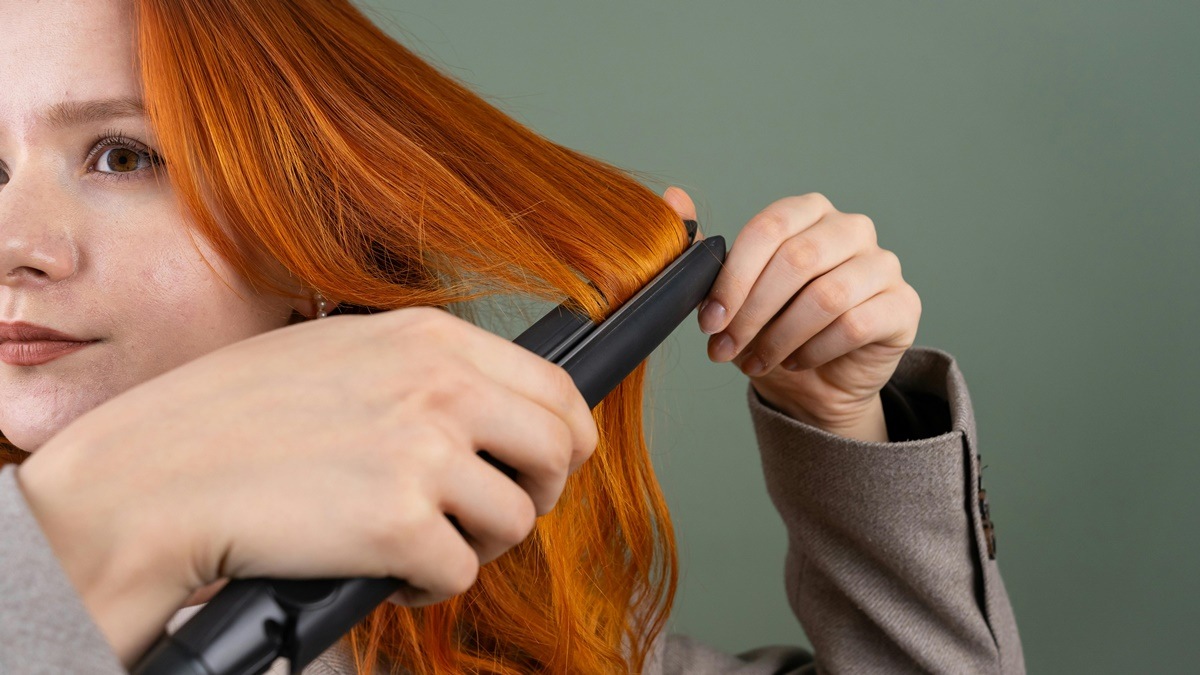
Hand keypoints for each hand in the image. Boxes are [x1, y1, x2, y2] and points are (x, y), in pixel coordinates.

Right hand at [15, 307, 597, 665]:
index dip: (563, 437)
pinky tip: (383, 570)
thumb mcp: (340, 354)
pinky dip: (427, 586)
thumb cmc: (228, 419)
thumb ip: (421, 370)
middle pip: (558, 452)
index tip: (547, 463)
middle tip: (490, 513)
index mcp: (430, 338)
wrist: (150, 479)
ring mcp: (425, 452)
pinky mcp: (402, 524)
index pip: (555, 387)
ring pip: (515, 520)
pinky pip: (460, 573)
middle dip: (534, 493)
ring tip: (418, 541)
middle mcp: (441, 386)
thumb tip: (487, 405)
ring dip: (474, 544)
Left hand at [662, 188, 920, 441]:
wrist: (815, 381)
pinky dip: (815, 350)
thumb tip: (672, 199)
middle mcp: (850, 228)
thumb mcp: (730, 294)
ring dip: (780, 337)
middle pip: (797, 261)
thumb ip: (702, 250)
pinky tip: (795, 362)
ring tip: (756, 362)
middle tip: (725, 350)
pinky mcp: (903, 305)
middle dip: (752, 313)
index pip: (768, 230)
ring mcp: (883, 264)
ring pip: (827, 296)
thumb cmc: (772, 327)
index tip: (709, 322)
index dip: (733, 279)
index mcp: (807, 212)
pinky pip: (855, 324)